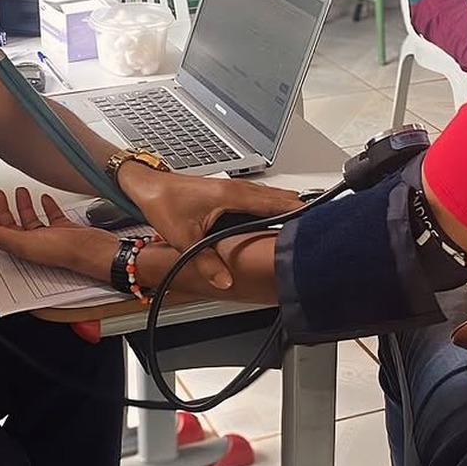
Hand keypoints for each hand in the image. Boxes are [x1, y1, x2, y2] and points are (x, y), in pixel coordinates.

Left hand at [0, 189, 116, 277]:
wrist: (94, 249)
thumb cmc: (67, 251)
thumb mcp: (28, 243)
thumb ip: (3, 237)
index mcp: (22, 248)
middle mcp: (34, 243)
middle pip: (11, 225)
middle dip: (2, 208)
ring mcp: (50, 236)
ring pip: (30, 219)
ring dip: (22, 205)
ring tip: (19, 192)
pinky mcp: (65, 229)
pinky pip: (51, 216)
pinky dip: (46, 206)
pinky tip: (44, 198)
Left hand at [118, 167, 302, 289]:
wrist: (147, 185)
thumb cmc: (163, 202)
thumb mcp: (183, 238)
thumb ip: (206, 261)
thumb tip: (225, 280)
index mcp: (232, 195)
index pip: (275, 202)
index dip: (298, 210)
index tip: (318, 218)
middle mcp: (236, 188)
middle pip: (279, 197)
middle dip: (299, 209)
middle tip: (319, 225)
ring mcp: (233, 188)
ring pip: (270, 196)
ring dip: (287, 206)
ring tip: (305, 223)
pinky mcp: (228, 191)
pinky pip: (259, 197)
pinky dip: (273, 205)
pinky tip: (276, 218)